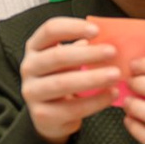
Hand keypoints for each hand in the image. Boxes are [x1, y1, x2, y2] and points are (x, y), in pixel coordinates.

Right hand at [20, 16, 121, 143]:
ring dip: (93, 78)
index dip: (73, 27)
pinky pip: (72, 108)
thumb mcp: (69, 60)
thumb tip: (109, 38)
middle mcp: (29, 67)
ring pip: (63, 83)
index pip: (50, 30)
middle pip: (57, 57)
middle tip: (113, 52)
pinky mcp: (42, 114)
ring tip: (116, 74)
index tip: (97, 30)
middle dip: (88, 54)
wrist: (50, 116)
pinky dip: (95, 101)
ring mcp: (32, 92)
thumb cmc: (63, 79)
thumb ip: (83, 48)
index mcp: (35, 47)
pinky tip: (111, 94)